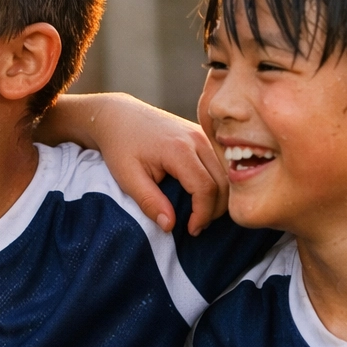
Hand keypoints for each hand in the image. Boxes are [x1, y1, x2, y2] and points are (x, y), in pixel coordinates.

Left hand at [45, 93, 226, 234]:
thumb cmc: (120, 146)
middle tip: (196, 227)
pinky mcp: (204, 135)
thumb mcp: (127, 178)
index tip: (191, 230)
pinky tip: (203, 197)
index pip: (206, 188)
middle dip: (215, 210)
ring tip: (200, 215)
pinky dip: (218, 183)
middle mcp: (197, 139)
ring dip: (219, 198)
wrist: (119, 116)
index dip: (202, 215)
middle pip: (223, 182)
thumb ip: (149, 202)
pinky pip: (221, 163)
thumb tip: (170, 226)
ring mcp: (203, 135)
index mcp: (179, 149)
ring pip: (227, 173)